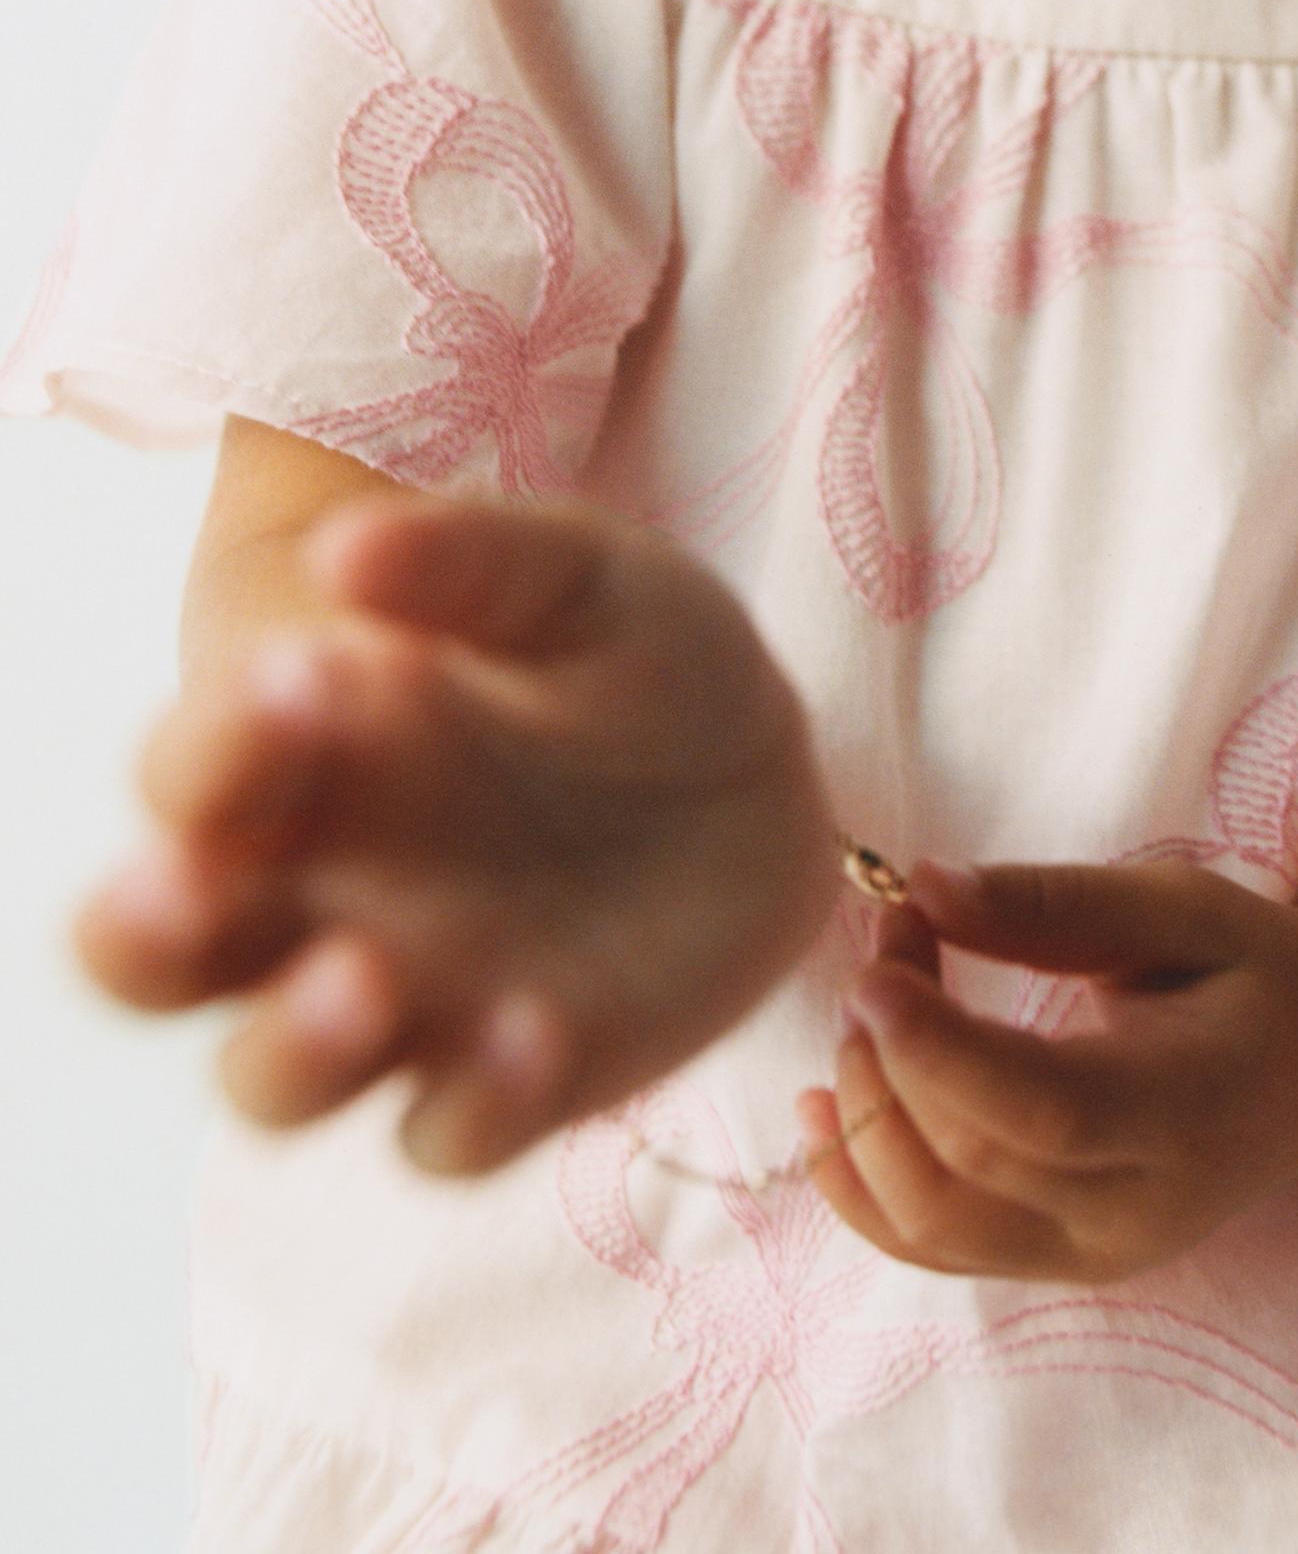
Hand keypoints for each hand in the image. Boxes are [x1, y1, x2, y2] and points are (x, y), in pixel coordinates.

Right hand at [72, 492, 843, 1177]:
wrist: (773, 772)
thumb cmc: (636, 652)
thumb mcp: (575, 575)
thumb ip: (468, 556)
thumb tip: (343, 550)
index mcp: (309, 759)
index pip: (187, 776)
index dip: (204, 747)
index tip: (292, 678)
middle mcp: (320, 894)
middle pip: (152, 953)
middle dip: (137, 932)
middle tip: (182, 883)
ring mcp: (406, 1002)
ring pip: (268, 1081)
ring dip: (290, 1047)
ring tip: (366, 977)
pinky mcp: (506, 1084)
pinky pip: (443, 1134)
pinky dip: (471, 1103)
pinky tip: (539, 1026)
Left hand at [796, 857, 1297, 1284]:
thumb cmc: (1253, 969)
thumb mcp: (1180, 907)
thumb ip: (1055, 903)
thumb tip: (924, 887)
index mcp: (1190, 1111)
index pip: (1043, 1112)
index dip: (939, 1051)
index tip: (873, 966)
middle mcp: (1141, 1209)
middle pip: (972, 1165)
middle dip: (893, 1051)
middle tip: (886, 933)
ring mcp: (1096, 1254)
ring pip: (936, 1227)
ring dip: (864, 1121)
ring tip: (861, 1012)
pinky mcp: (1058, 1264)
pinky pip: (937, 1250)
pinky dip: (861, 1189)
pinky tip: (824, 1110)